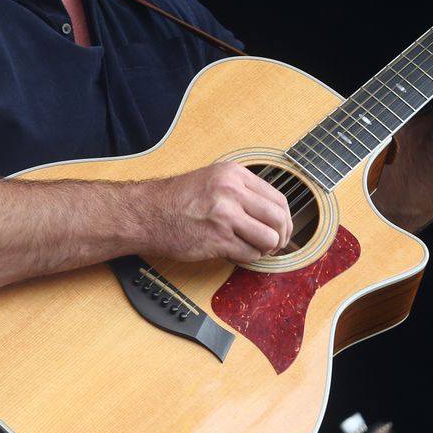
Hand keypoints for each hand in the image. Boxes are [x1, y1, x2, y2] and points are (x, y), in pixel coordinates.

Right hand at [146, 162, 292, 262]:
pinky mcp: (217, 238)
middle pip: (279, 218)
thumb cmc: (177, 200)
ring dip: (264, 249)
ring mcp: (225, 215)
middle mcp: (232, 191)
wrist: (147, 214)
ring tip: (252, 248)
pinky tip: (234, 253)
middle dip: (281, 236)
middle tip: (274, 244)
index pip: (278, 198)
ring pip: (269, 238)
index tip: (282, 229)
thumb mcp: (213, 180)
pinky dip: (247, 258)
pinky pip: (249, 254)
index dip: (285, 219)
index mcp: (234, 174)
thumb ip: (242, 191)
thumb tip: (274, 213)